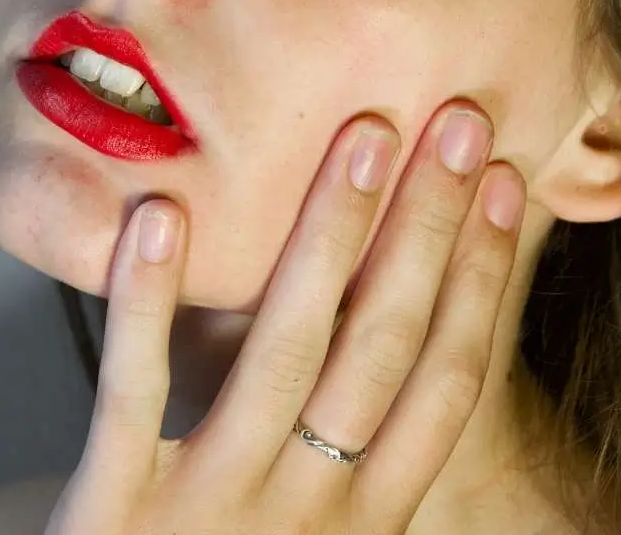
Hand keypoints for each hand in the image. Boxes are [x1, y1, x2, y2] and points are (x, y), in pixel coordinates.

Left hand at [45, 101, 525, 534]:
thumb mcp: (316, 522)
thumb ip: (353, 443)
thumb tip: (415, 317)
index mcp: (365, 514)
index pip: (443, 382)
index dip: (482, 280)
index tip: (508, 187)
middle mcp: (307, 514)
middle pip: (382, 349)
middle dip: (426, 229)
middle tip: (459, 125)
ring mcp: (210, 513)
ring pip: (282, 354)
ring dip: (328, 238)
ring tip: (361, 140)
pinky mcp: (112, 517)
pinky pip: (133, 396)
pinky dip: (146, 302)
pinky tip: (163, 214)